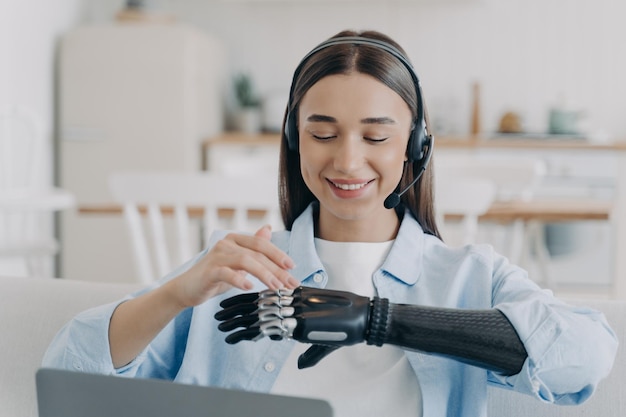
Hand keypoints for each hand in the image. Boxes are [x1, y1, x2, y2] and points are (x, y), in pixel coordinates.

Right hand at [168, 225, 299, 307]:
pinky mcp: (209, 271)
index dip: (279, 255)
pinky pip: (226, 273)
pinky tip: (250, 287)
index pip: (262, 244)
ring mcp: (217, 256)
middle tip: (290, 283)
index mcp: (236, 239)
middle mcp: (226, 243)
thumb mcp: (238, 262)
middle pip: (257, 253)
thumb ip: (253, 247)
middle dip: (277, 269)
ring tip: (276, 287)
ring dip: (264, 274)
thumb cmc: (215, 276)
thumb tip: (269, 229)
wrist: (187, 288)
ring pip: (245, 261)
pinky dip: (239, 279)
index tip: (293, 268)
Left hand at [214, 286, 373, 367]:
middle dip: (234, 311)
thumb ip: (309, 351)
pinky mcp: (300, 322)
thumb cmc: (349, 326)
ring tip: (220, 326)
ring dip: (237, 322)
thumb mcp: (325, 339)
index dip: (245, 303)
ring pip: (259, 314)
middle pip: (256, 304)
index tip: (230, 307)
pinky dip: (252, 332)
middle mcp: (293, 303)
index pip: (265, 298)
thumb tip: (299, 365)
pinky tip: (238, 335)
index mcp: (297, 299)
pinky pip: (272, 326)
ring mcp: (296, 311)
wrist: (365, 318)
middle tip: (217, 316)